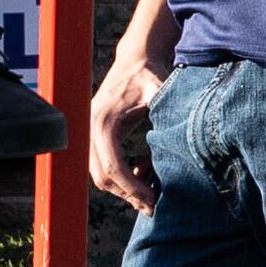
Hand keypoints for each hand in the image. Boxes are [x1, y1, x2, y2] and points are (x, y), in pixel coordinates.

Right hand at [85, 51, 164, 212]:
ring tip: (150, 194)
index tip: (153, 200)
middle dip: (128, 195)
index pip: (113, 167)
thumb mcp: (160, 91)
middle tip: (153, 206)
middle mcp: (90, 129)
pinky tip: (141, 174)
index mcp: (104, 122)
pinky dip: (119, 177)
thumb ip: (165, 112)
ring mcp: (88, 133)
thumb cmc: (150, 75)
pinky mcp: (94, 136)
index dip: (133, 188)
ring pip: (99, 176)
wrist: (135, 60)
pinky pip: (102, 166)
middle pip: (102, 177)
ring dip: (123, 189)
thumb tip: (177, 142)